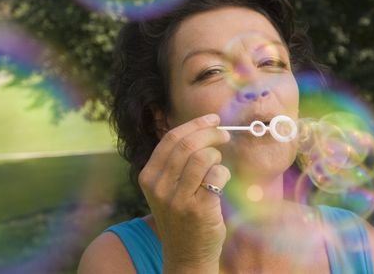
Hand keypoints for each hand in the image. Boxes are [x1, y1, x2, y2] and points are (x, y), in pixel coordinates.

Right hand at [138, 114, 230, 272]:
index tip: (213, 119)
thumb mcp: (166, 188)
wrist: (186, 255)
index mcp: (148, 176)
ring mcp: (178, 199)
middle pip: (188, 144)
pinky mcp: (199, 209)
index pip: (171, 138)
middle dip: (212, 133)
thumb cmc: (181, 215)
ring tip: (219, 164)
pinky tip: (221, 182)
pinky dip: (224, 173)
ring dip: (217, 155)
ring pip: (202, 157)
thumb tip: (201, 128)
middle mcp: (159, 187)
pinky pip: (217, 175)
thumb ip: (176, 162)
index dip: (195, 124)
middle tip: (225, 135)